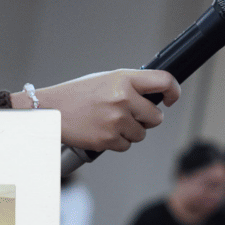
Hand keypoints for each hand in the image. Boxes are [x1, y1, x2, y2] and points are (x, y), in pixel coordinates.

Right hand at [35, 68, 178, 152]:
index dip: (173, 91)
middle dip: (146, 119)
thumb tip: (156, 97)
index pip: (163, 81)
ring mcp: (116, 120)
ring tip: (109, 122)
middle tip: (128, 115)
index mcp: (124, 79)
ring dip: (130, 132)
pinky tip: (101, 131)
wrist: (50, 110)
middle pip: (156, 116)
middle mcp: (123, 98)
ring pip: (141, 134)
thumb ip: (131, 86)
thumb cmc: (77, 94)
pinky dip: (117, 142)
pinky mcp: (108, 139)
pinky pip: (126, 145)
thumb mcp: (106, 80)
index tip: (171, 98)